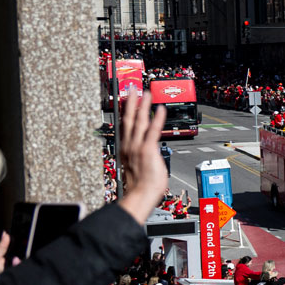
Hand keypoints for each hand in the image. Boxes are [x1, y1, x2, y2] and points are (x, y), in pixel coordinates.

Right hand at [113, 94, 170, 222]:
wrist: (140, 195)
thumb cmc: (140, 186)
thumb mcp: (137, 167)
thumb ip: (140, 156)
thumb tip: (145, 153)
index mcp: (126, 149)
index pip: (124, 127)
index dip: (124, 112)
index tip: (125, 101)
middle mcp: (129, 146)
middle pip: (128, 119)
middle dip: (130, 103)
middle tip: (132, 89)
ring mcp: (137, 147)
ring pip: (138, 121)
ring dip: (142, 106)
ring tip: (145, 93)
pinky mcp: (147, 149)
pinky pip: (153, 131)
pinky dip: (157, 119)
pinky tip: (160, 109)